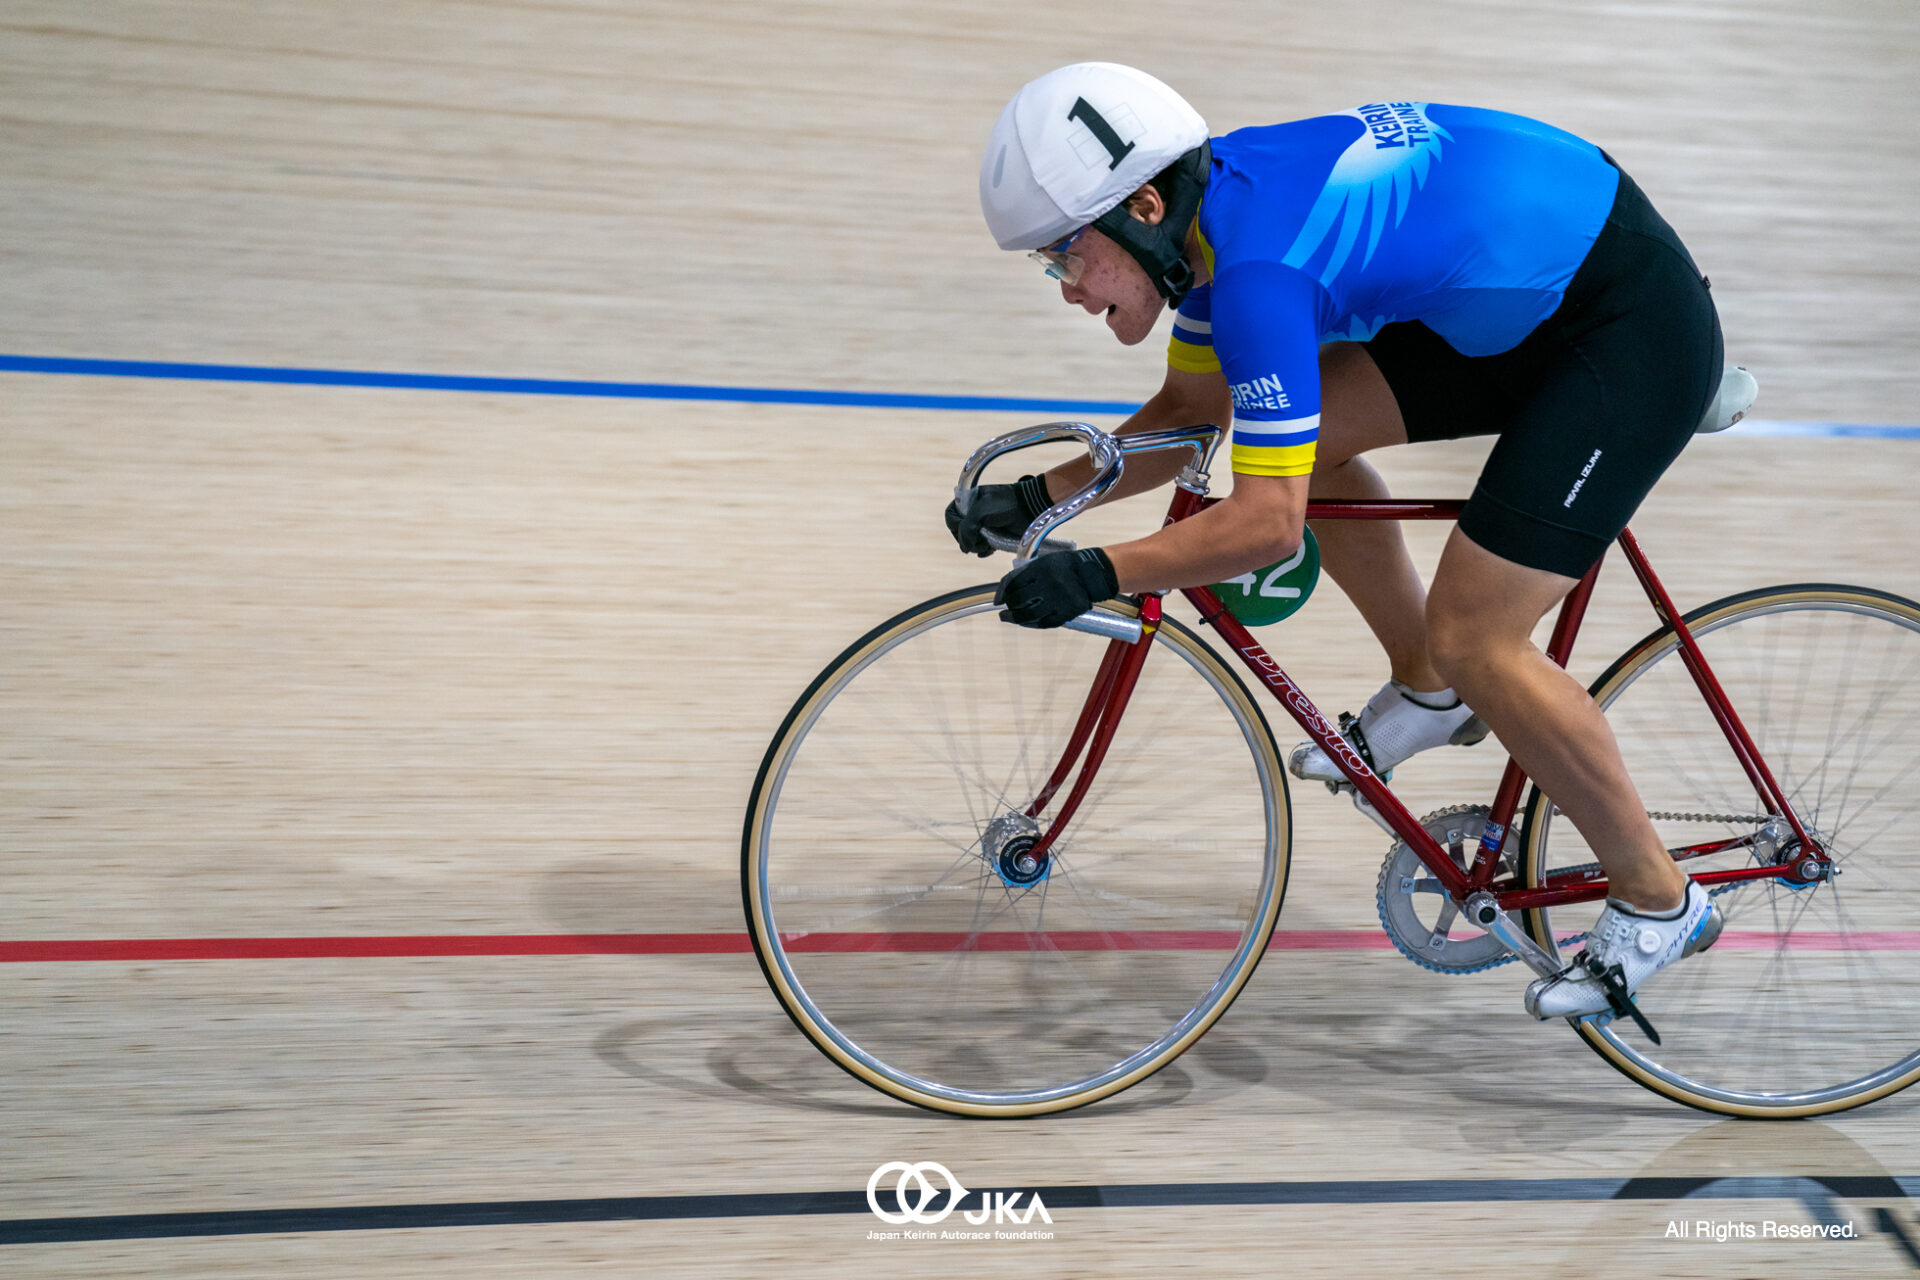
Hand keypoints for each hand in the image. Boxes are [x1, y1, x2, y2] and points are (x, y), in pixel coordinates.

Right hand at [944, 474, 1053, 556]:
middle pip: (958, 533)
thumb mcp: (981, 510)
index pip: (950, 517)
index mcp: (966, 502)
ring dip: (978, 546)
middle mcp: (972, 513)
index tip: (970, 528)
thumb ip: (967, 527)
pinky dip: (984, 550)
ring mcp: (982, 526)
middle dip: (969, 539)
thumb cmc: (1006, 504)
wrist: (1030, 507)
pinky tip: (991, 548)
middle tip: (981, 538)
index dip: (956, 526)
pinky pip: (980, 548)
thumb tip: (965, 548)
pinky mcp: (992, 536)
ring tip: (989, 543)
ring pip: (970, 543)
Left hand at [995, 549, 1119, 628]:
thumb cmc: (1065, 567)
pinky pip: (1044, 623)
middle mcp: (1049, 583)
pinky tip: (1028, 622)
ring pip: (1028, 614)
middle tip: (1005, 610)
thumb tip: (1002, 594)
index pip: (1013, 582)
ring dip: (1015, 618)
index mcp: (1041, 568)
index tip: (999, 599)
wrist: (1093, 573)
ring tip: (1009, 618)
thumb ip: (1024, 573)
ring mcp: (1058, 599)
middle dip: (1008, 606)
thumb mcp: (1044, 561)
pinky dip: (1033, 624)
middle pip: (1018, 599)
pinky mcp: (1067, 612)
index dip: (1003, 593)